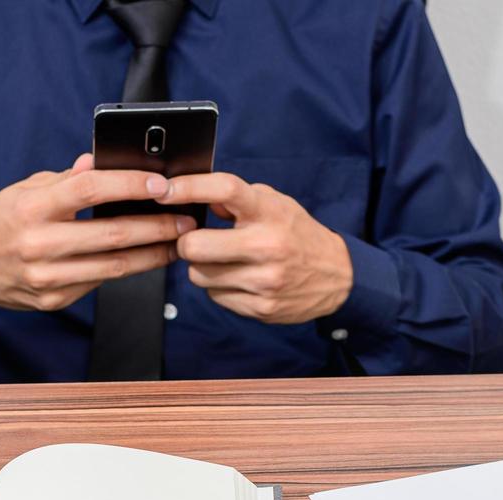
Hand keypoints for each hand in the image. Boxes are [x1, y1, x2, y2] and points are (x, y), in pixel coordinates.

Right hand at [0, 154, 193, 310]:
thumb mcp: (26, 189)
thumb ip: (67, 179)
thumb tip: (102, 162)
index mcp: (32, 207)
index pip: (89, 189)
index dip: (129, 185)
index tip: (161, 184)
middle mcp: (38, 244)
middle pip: (111, 234)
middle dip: (156, 227)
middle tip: (186, 220)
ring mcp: (46, 276)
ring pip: (113, 266)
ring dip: (152, 254)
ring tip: (177, 242)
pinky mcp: (53, 299)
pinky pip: (99, 281)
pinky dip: (127, 269)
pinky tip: (147, 258)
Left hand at [160, 173, 352, 322]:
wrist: (337, 276)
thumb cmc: (296, 234)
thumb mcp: (275, 204)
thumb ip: (237, 199)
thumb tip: (195, 196)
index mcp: (268, 212)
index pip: (223, 190)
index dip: (188, 188)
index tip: (165, 190)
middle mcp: (266, 246)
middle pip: (194, 246)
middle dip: (187, 243)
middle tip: (196, 240)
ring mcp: (263, 281)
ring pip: (198, 275)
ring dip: (203, 267)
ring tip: (224, 261)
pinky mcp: (260, 308)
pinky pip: (215, 297)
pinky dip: (219, 288)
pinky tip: (239, 279)